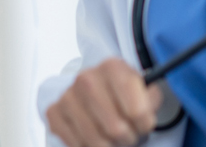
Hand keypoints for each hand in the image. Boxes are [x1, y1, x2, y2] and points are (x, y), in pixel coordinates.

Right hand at [45, 58, 162, 146]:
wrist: (94, 92)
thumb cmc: (122, 95)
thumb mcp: (144, 91)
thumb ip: (151, 100)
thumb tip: (145, 114)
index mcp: (112, 67)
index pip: (137, 111)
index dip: (145, 125)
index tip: (144, 124)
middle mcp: (86, 78)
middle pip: (116, 129)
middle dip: (127, 138)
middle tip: (128, 134)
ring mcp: (67, 96)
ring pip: (97, 141)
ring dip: (110, 145)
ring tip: (113, 138)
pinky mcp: (53, 113)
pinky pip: (76, 145)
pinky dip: (88, 146)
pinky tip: (94, 137)